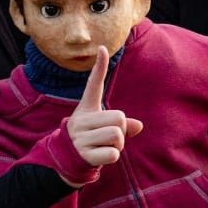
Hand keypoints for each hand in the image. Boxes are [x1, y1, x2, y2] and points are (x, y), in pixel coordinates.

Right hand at [66, 46, 143, 171]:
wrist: (68, 160)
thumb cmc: (91, 139)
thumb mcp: (104, 127)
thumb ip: (123, 124)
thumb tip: (139, 126)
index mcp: (87, 108)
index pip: (93, 84)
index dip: (99, 66)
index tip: (103, 48)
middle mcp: (81, 120)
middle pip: (119, 118)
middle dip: (122, 130)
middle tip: (109, 137)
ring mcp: (80, 137)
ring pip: (117, 135)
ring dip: (118, 144)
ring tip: (105, 146)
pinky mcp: (84, 154)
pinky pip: (113, 153)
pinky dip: (112, 156)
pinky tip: (101, 156)